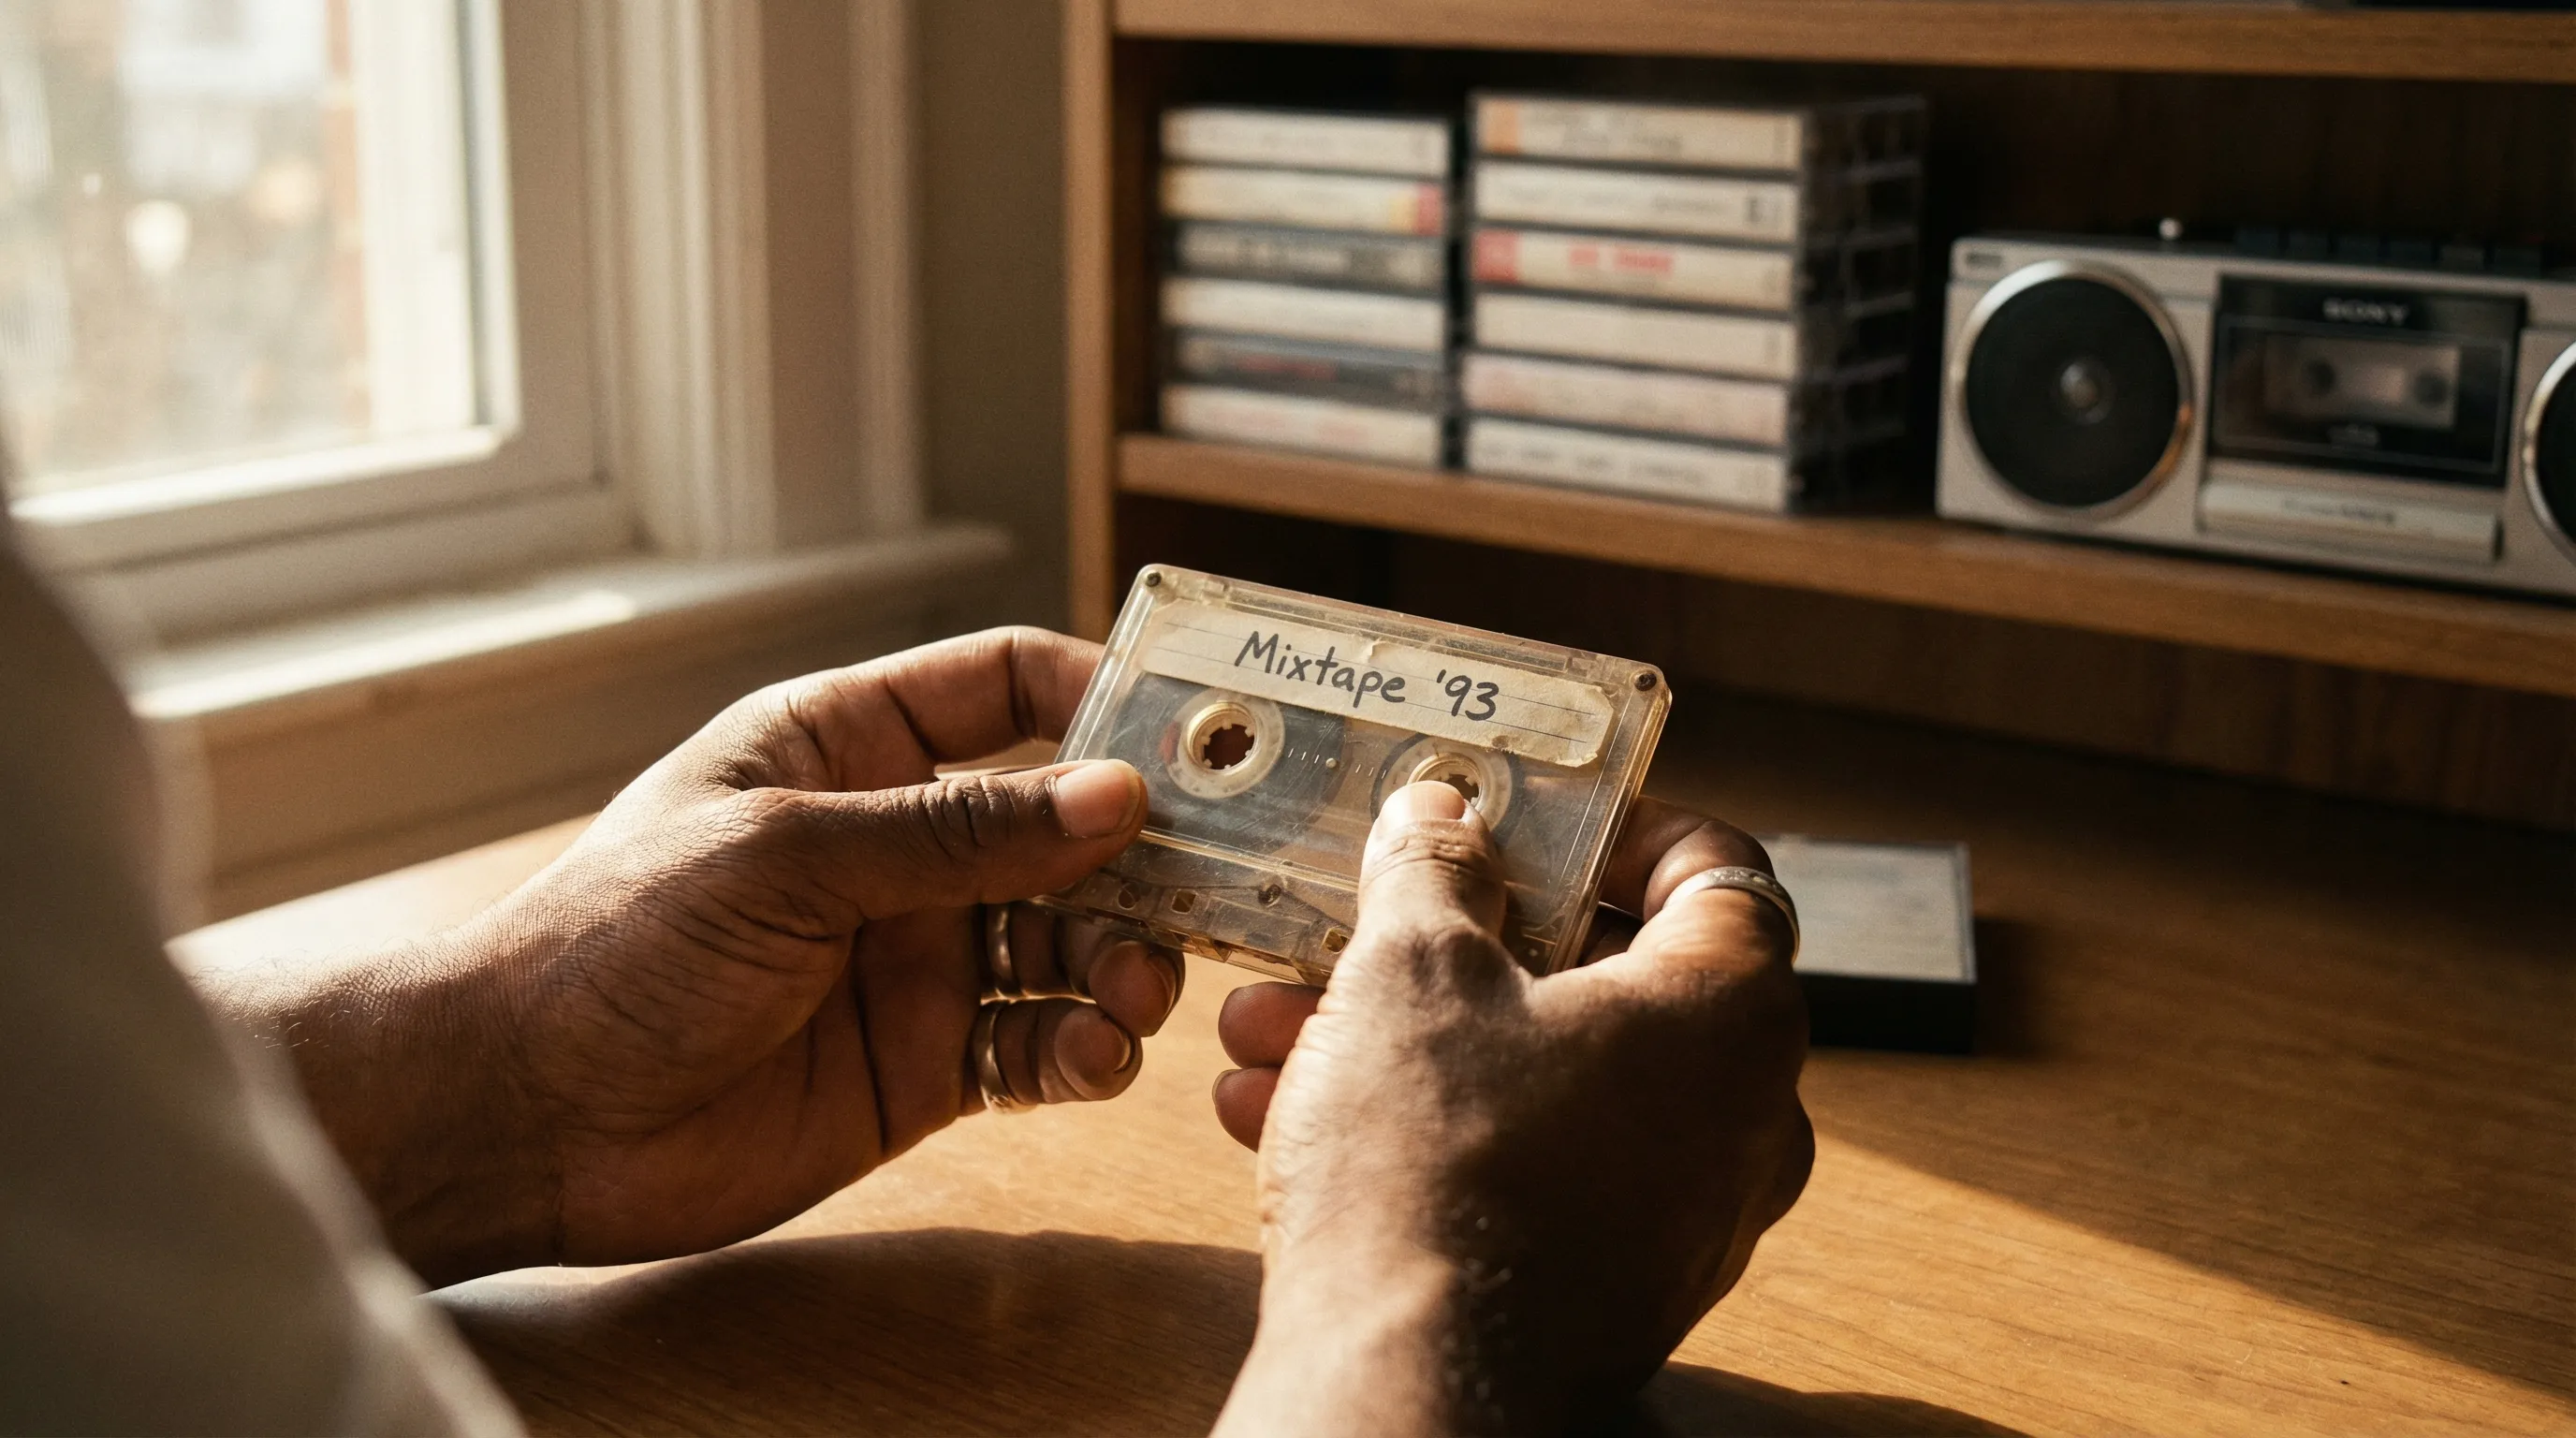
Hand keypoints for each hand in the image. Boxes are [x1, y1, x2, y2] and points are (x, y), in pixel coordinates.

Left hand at [193, 629, 1183, 1285]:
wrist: (526, 1115)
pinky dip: (1082, 1051)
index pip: (1004, 685)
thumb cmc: (615, 945)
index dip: (1101, 696)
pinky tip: (1087, 1061)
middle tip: (1207, 893)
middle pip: (1067, 822)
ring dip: (1125, 961)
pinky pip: (1039, 1043)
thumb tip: (1116, 797)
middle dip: (1144, 855)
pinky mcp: (925, 1062)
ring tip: (1134, 994)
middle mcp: (900, 844)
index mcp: (849, 748)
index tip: (1193, 735)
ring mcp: (918, 955)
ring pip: (1073, 938)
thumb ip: (957, 831)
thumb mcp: (787, 858)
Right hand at [1211, 783, 1812, 1434]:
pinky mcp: (1614, 1283)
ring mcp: (1683, 1212)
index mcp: (1732, 1014)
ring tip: (1280, 1025)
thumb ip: (1434, 871)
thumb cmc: (1436, 1174)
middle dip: (1460, 941)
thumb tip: (1443, 819)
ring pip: (1543, 1077)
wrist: (1411, 1394)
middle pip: (1607, 977)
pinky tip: (1287, 1111)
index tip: (1525, 819)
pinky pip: (1528, 1166)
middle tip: (1374, 916)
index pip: (1715, 868)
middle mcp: (1739, 1117)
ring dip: (1411, 1035)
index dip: (1614, 825)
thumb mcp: (1411, 970)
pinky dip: (1428, 1126)